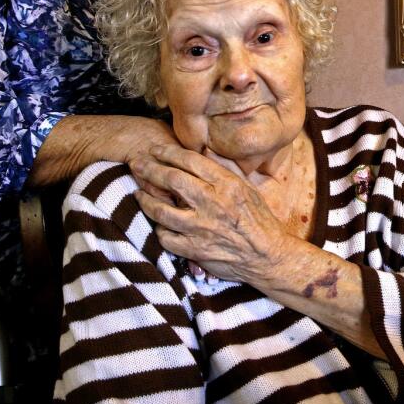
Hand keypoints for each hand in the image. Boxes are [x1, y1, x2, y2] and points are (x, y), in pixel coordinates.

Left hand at [128, 144, 290, 283]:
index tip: (154, 149)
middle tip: (135, 163)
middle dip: (149, 169)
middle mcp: (212, 203)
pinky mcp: (195, 250)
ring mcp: (201, 228)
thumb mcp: (247, 187)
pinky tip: (157, 223)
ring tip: (138, 193)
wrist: (267, 255)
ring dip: (145, 199)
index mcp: (226, 184)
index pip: (190, 161)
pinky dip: (158, 229)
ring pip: (160, 210)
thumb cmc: (259, 219)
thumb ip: (225, 167)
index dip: (167, 152)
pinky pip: (165, 237)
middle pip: (171, 180)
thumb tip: (205, 149)